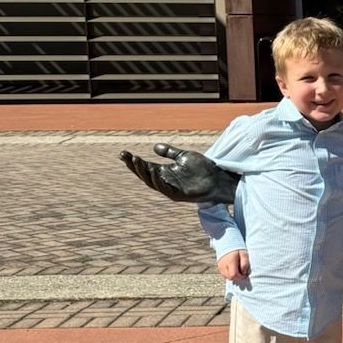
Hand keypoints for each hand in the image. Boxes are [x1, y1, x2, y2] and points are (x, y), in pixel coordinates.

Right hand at [120, 142, 237, 205]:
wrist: (219, 178)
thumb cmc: (203, 168)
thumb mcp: (184, 156)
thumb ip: (170, 152)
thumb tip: (154, 147)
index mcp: (165, 172)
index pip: (145, 166)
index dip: (134, 161)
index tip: (123, 153)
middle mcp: (165, 181)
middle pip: (145, 174)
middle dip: (134, 166)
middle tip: (125, 156)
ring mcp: (171, 189)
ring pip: (151, 182)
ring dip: (143, 171)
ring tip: (136, 160)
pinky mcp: (178, 195)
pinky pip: (164, 188)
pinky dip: (158, 180)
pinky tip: (153, 171)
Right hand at [217, 248, 250, 284]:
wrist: (227, 242)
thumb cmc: (237, 248)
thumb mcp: (244, 254)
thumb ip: (245, 263)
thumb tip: (244, 272)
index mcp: (231, 261)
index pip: (234, 275)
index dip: (240, 277)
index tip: (244, 274)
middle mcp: (224, 265)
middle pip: (230, 277)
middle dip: (237, 278)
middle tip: (242, 273)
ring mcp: (220, 266)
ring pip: (226, 277)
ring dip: (233, 276)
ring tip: (238, 271)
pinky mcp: (219, 266)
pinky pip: (224, 275)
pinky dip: (229, 275)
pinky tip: (233, 270)